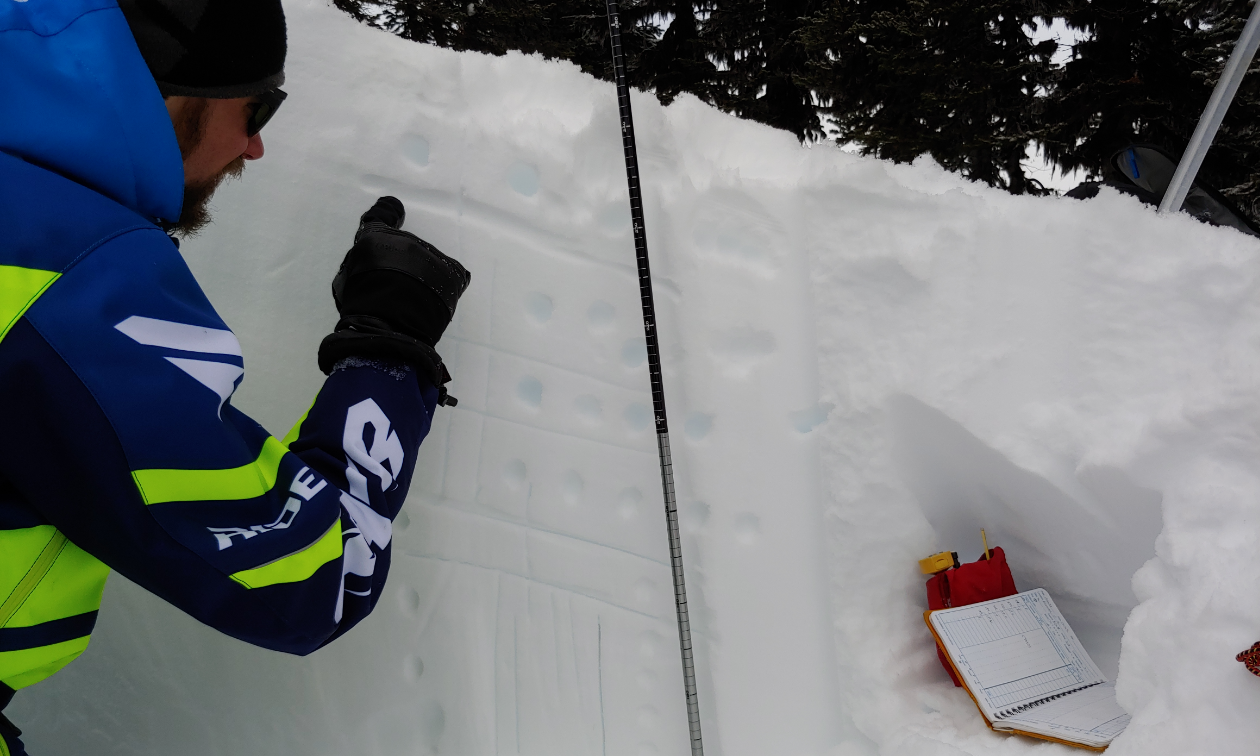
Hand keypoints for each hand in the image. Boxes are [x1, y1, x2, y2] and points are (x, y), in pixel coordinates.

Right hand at [318, 197, 471, 401]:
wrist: (389, 331)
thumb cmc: (361, 309)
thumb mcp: (348, 278)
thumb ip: (363, 259)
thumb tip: (374, 254)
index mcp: (375, 238)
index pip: (382, 216)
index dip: (388, 212)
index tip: (395, 208)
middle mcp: (405, 240)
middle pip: (407, 247)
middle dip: (404, 263)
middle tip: (397, 289)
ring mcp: (431, 255)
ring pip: (428, 261)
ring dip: (424, 275)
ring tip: (415, 300)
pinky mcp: (452, 272)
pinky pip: (450, 274)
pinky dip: (443, 285)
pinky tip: (432, 301)